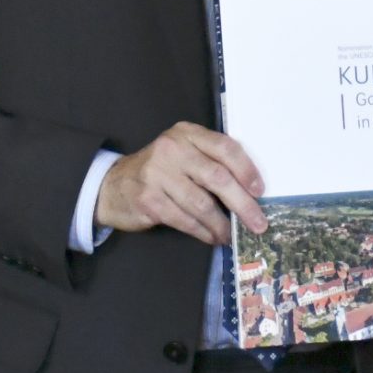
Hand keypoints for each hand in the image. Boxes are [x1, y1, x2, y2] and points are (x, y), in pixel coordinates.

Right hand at [95, 122, 265, 246]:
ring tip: (232, 235)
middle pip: (217, 177)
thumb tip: (249, 192)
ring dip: (222, 224)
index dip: (246, 170)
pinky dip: (203, 232)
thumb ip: (210, 161)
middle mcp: (172, 149)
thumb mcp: (183, 153)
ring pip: (202, 204)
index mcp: (187, 134)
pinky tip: (211, 237)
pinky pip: (185, 220)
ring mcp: (158, 174)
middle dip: (243, 204)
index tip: (259, 191)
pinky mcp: (149, 199)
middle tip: (258, 223)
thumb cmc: (159, 171)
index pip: (224, 148)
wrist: (112, 186)